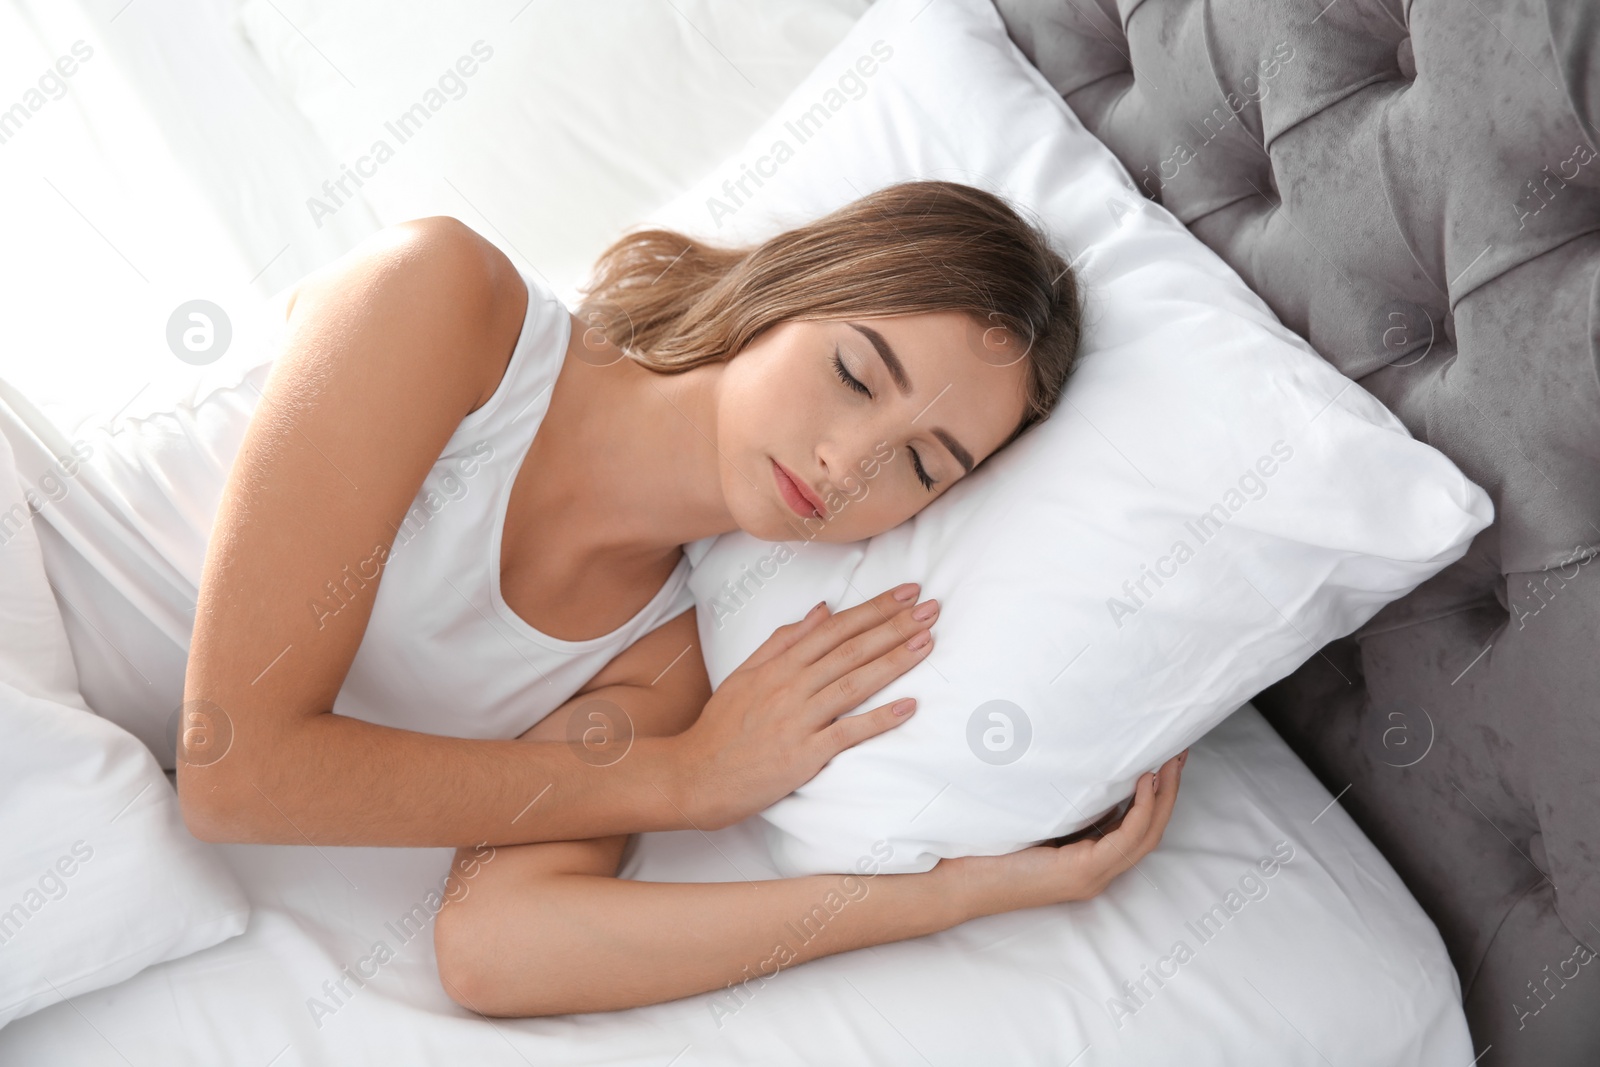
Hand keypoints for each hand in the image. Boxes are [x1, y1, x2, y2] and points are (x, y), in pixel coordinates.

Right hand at [670, 583, 938, 829]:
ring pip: (853, 683)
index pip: (836, 628)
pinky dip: (879, 719)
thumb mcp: (747, 673)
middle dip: (894, 626)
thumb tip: (822, 610)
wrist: (696, 775)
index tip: (907, 593)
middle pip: (851, 650)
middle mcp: (791, 686)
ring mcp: (798, 720)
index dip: (874, 609)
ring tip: (926, 642)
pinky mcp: (803, 755)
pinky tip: (909, 707)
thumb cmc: (723, 726)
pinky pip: (847, 733)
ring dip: (893, 662)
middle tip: (932, 608)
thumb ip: (784, 640)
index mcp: (780, 665)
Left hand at [938, 750, 1188, 917]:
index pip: (1135, 829)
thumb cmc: (985, 849)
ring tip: (1171, 763)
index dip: (1156, 796)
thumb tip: (1080, 767)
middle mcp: (1095, 871)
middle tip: (1180, 754)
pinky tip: (1145, 782)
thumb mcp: (1034, 819)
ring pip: (1146, 835)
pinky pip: (1125, 839)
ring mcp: (1091, 875)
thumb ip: (1062, 806)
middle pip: (1151, 831)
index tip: (1164, 760)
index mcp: (1086, 860)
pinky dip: (1142, 809)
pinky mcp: (1080, 873)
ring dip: (1164, 797)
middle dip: (1169, 791)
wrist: (956, 882)